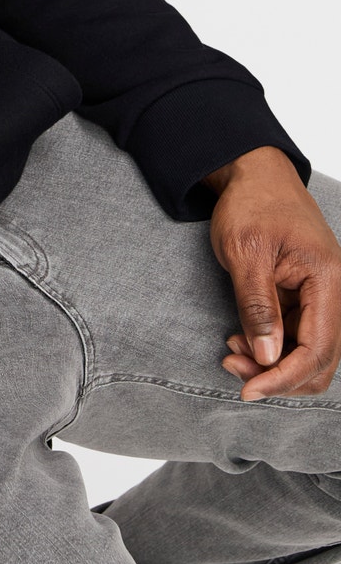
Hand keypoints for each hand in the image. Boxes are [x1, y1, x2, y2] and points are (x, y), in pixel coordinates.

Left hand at [202, 146, 340, 400]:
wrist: (254, 174)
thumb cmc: (251, 204)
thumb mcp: (245, 253)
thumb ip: (257, 306)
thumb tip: (268, 358)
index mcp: (327, 280)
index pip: (317, 348)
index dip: (284, 377)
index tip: (249, 389)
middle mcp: (332, 292)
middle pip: (319, 359)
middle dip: (278, 374)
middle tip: (234, 369)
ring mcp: (320, 295)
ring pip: (307, 351)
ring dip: (273, 363)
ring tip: (232, 351)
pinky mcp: (305, 296)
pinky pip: (297, 335)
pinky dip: (271, 346)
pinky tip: (242, 340)